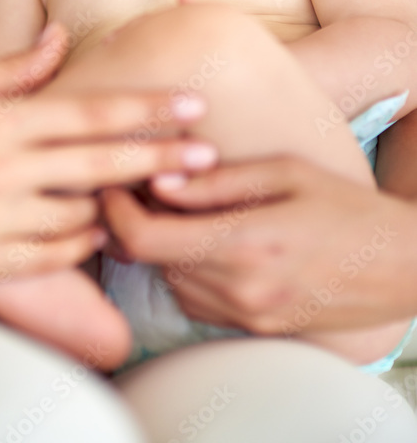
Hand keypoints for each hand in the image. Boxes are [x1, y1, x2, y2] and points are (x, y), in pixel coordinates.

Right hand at [0, 27, 214, 304]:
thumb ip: (13, 67)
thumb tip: (62, 33)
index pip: (85, 111)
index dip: (144, 107)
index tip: (190, 103)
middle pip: (98, 163)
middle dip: (160, 157)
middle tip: (208, 152)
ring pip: (80, 215)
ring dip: (118, 203)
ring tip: (151, 191)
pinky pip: (51, 255)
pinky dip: (80, 241)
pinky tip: (94, 226)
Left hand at [103, 156, 416, 333]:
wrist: (405, 267)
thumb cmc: (348, 207)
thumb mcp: (286, 173)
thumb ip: (218, 181)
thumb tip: (160, 180)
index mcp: (245, 242)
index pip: (146, 238)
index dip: (115, 208)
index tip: (112, 179)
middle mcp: (240, 288)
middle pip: (151, 260)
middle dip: (135, 221)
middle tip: (142, 182)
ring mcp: (248, 315)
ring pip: (169, 281)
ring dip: (162, 246)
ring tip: (179, 207)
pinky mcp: (256, 327)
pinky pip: (197, 300)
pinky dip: (187, 269)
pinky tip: (208, 239)